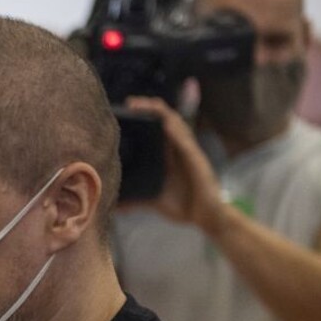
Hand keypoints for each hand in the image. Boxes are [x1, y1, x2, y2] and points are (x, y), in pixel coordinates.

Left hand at [122, 96, 228, 237]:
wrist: (205, 217)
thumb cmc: (183, 206)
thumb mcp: (154, 201)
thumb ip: (136, 200)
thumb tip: (115, 207)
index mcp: (168, 155)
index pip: (156, 128)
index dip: (143, 116)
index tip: (125, 109)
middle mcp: (178, 149)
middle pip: (165, 120)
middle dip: (149, 108)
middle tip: (130, 102)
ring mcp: (188, 152)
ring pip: (176, 124)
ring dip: (161, 112)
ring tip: (146, 104)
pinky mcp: (197, 160)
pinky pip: (186, 141)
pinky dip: (176, 131)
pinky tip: (166, 123)